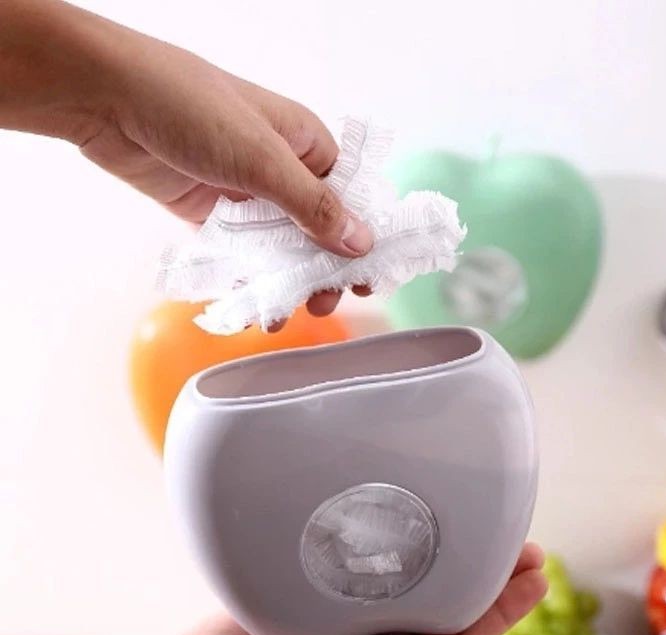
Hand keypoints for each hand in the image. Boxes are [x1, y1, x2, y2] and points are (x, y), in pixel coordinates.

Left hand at [1, 0, 373, 323]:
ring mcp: (247, 195)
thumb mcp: (263, 159)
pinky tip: (254, 303)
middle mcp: (282, 171)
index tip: (369, 279)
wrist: (108, 101)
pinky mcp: (213, 215)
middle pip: (317, 230)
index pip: (350, 199)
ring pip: (280, 247)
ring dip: (286, 282)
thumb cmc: (191, 108)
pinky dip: (250, 278)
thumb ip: (314, 206)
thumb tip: (363, 242)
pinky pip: (243, 254)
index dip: (363, 240)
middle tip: (324, 303)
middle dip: (324, 270)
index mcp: (306, 145)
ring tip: (283, 314)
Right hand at [153, 544, 546, 634]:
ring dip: (454, 557)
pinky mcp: (325, 591)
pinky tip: (413, 523)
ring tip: (485, 529)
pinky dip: (402, 547)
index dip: (506, 608)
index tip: (537, 575)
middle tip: (524, 545)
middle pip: (452, 604)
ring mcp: (355, 616)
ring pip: (419, 581)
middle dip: (492, 578)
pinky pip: (374, 567)